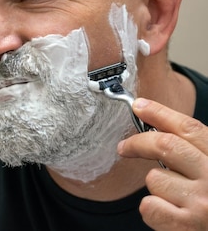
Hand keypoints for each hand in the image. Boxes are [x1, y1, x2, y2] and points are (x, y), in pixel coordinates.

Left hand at [117, 98, 207, 229]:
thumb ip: (198, 152)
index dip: (160, 113)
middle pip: (165, 145)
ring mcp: (200, 203)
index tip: (140, 106)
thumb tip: (158, 124)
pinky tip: (171, 214)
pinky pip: (149, 205)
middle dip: (139, 143)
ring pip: (154, 178)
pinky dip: (153, 209)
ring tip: (176, 198)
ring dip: (157, 186)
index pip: (189, 129)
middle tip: (125, 147)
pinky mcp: (186, 225)